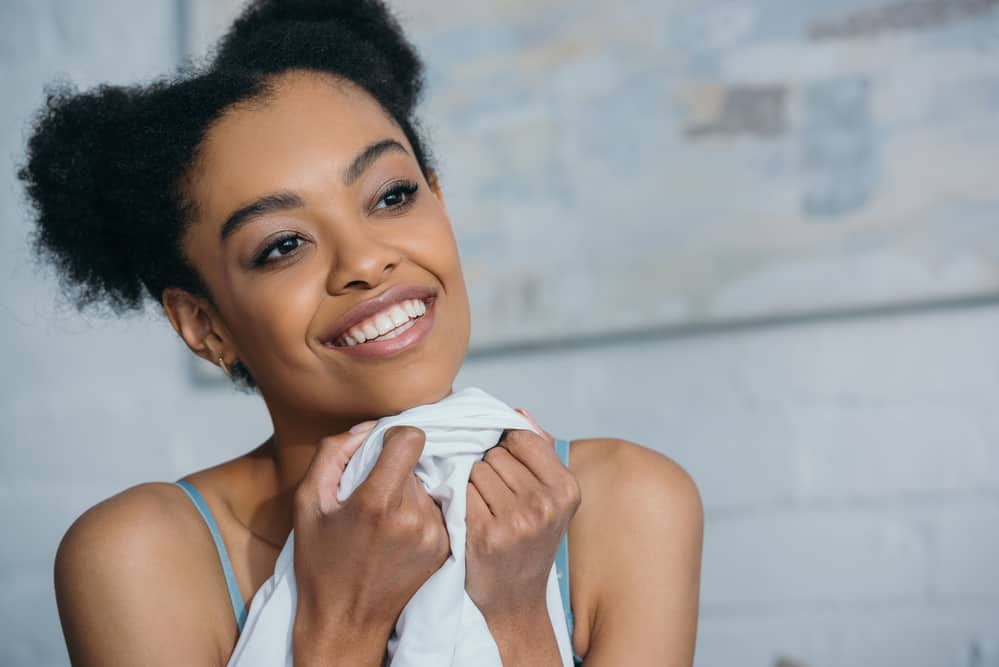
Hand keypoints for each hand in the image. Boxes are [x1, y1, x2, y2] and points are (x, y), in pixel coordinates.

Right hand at [292, 425, 449, 663]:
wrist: (347, 622)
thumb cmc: (321, 563)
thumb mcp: (308, 503)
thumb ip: (334, 453)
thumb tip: (368, 428)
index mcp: (377, 502)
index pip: (411, 438)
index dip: (394, 437)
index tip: (380, 452)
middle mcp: (413, 516)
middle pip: (417, 462)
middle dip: (395, 470)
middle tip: (371, 495)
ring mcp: (434, 533)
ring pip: (428, 484)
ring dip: (408, 492)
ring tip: (383, 520)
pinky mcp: (446, 546)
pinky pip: (437, 507)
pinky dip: (419, 511)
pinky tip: (398, 535)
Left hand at [465, 409, 580, 622]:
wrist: (514, 600)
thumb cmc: (529, 542)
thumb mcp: (549, 498)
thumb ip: (538, 451)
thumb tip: (518, 413)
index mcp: (566, 488)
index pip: (521, 436)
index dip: (507, 449)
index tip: (509, 471)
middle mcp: (545, 503)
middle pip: (496, 453)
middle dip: (490, 469)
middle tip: (498, 499)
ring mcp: (517, 520)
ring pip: (476, 470)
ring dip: (472, 485)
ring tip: (486, 510)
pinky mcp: (486, 534)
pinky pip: (461, 492)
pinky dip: (460, 502)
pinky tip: (471, 520)